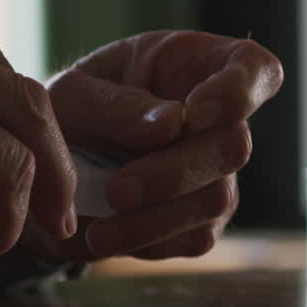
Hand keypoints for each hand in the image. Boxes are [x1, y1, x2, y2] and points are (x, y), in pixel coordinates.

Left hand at [33, 30, 282, 260]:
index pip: (255, 69)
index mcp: (196, 67)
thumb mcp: (74, 96)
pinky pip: (193, 237)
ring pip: (215, 198)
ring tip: (97, 228)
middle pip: (233, 146)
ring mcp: (218, 175)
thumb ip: (117, 105)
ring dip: (154, 216)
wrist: (51, 175)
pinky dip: (145, 239)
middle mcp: (220, 121)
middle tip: (116, 190)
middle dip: (174, 171)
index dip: (240, 90)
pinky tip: (106, 234)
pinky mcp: (204, 221)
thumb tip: (174, 123)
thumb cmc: (70, 115)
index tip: (196, 111)